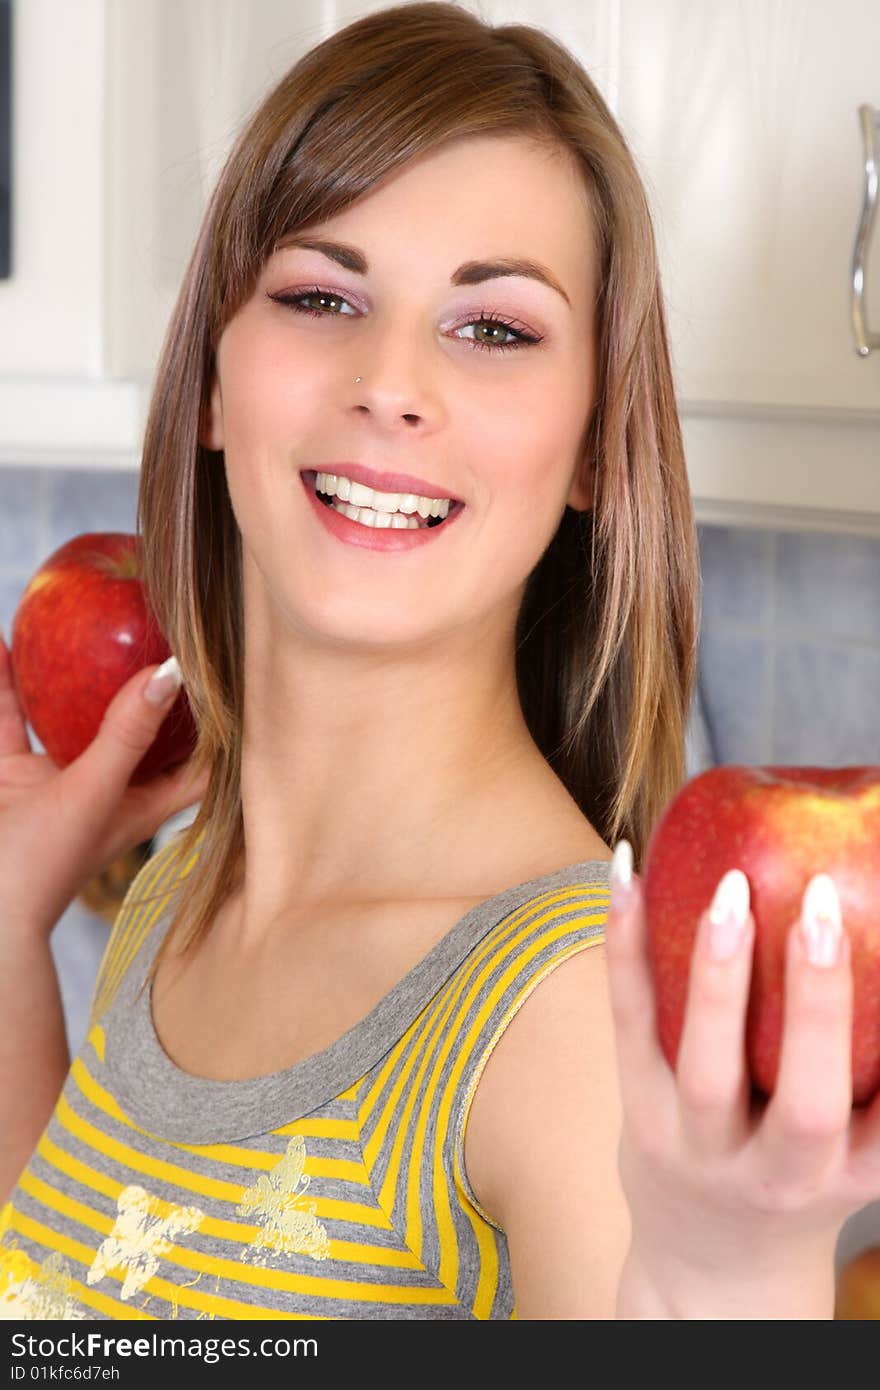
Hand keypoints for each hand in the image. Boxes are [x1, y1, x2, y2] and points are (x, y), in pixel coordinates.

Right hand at [0, 627, 208, 942]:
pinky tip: (3, 644)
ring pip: (69, 715)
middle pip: (141, 730)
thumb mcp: (94, 793)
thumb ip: (127, 734)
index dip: (224, 731)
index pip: (202, 766)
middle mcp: (106, 788)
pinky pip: (11, 720)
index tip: (239, 681)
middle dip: (153, 688)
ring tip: (85, 623)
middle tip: (168, 633)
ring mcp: (57, 780)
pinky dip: (8, 686)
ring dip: (73, 675)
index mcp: (143, 802)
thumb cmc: (43, 865)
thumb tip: (170, 674)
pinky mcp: (12, 775)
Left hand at [604, 840, 879, 1318]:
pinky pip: (630, 1023)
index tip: (878, 946)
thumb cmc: (800, 1175)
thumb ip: (872, 1082)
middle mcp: (781, 1173)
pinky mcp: (639, 1111)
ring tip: (729, 892)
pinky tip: (626, 875)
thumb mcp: (856, 1146)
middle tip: (820, 904)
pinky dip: (626, 945)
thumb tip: (876, 942)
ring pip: (707, 1070)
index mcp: (851, 1171)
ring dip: (718, 975)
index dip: (875, 1030)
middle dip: (816, 1004)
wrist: (712, 1266)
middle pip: (804, 1103)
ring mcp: (700, 1147)